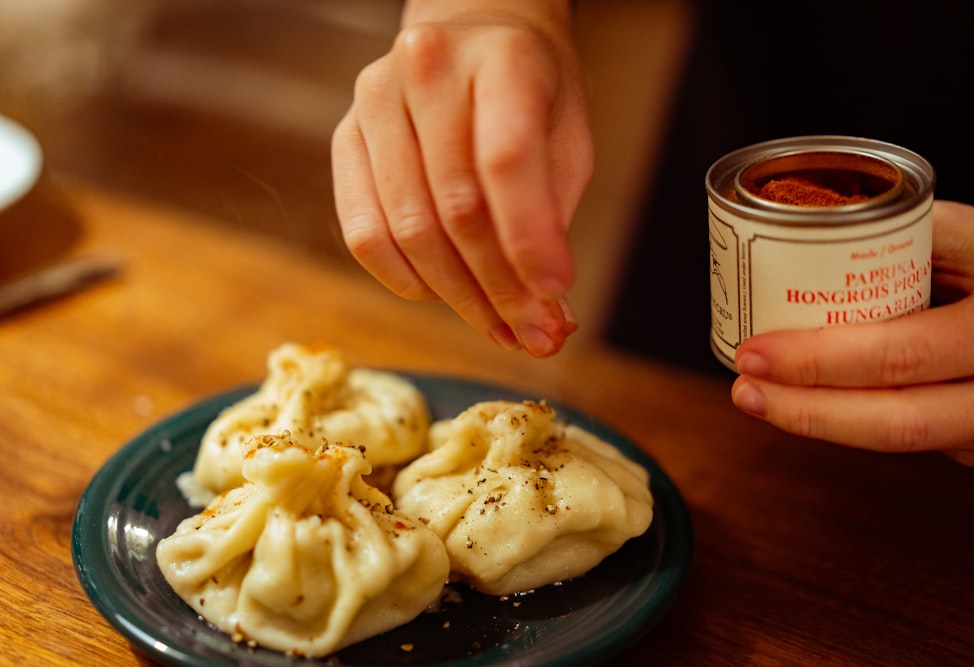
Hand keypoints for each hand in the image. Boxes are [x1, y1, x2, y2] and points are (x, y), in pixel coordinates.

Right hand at [332, 0, 592, 356]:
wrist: (472, 38)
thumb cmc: (529, 94)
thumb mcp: (566, 138)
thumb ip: (552, 217)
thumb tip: (547, 316)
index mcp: (501, 59)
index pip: (506, 159)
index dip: (529, 238)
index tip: (556, 294)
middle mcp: (428, 68)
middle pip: (456, 207)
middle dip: (499, 287)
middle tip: (534, 336)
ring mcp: (376, 102)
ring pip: (410, 229)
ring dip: (458, 297)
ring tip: (498, 328)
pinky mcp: (345, 137)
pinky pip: (364, 233)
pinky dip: (406, 280)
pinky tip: (442, 296)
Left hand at [731, 200, 973, 464]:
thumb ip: (926, 232)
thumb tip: (831, 226)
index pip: (901, 356)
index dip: (818, 361)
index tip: (753, 350)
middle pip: (895, 423)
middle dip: (806, 412)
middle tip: (744, 390)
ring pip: (905, 441)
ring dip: (826, 423)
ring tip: (765, 398)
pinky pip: (921, 439)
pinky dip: (863, 420)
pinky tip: (821, 400)